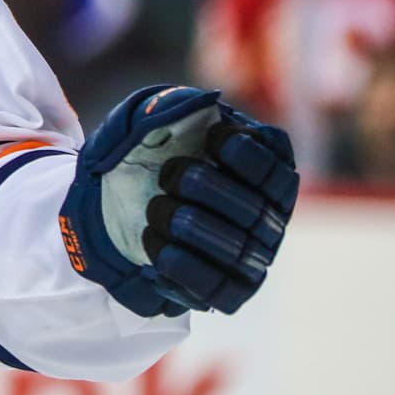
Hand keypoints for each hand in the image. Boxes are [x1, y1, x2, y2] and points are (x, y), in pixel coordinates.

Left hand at [58, 85, 296, 316]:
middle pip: (252, 209)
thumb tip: (201, 104)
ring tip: (155, 209)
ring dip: (188, 226)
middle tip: (169, 175)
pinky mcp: (231, 290)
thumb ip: (174, 106)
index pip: (275, 167)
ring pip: (236, 250)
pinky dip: (183, 268)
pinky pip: (219, 289)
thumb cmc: (151, 153)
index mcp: (268, 170)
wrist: (119, 204)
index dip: (246, 153)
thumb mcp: (155, 120)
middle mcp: (271, 216)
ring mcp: (254, 256)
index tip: (211, 138)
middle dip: (204, 188)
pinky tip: (155, 245)